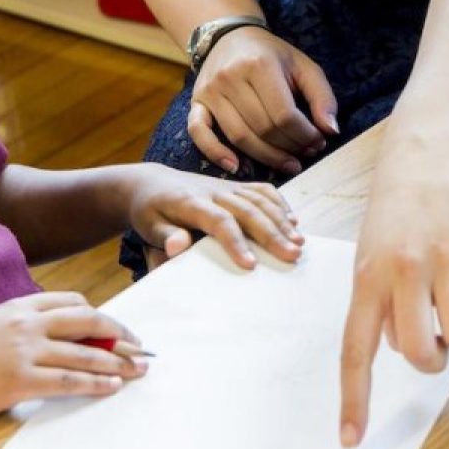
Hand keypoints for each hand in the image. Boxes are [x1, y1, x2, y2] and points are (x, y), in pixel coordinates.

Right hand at [0, 291, 144, 428]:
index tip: (114, 328)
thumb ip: (17, 332)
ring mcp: (24, 350)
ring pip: (85, 352)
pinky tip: (110, 387)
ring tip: (136, 371)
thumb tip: (48, 346)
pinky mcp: (19, 380)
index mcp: (17, 306)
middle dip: (119, 334)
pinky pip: (69, 380)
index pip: (71, 302)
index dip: (98, 315)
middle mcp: (25, 322)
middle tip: (138, 348)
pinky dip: (95, 383)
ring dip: (117, 362)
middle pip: (88, 320)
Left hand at [128, 164, 303, 267]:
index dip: (236, 242)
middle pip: (248, 209)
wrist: (151, 182)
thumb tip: (178, 247)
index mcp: (190, 202)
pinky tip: (292, 222)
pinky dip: (280, 204)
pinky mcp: (234, 185)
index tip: (251, 266)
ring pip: (260, 199)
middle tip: (292, 255)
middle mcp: (213, 191)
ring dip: (281, 220)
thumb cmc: (150, 211)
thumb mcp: (149, 225)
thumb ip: (165, 236)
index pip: (219, 221)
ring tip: (299, 242)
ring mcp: (226, 186)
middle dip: (272, 233)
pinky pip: (262, 190)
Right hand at [187, 28, 338, 174]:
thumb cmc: (272, 55)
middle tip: (305, 154)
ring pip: (238, 137)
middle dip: (289, 148)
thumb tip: (330, 131)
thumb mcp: (303, 66)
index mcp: (260, 65)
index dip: (305, 135)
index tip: (318, 142)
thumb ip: (322, 97)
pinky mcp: (197, 102)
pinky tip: (235, 167)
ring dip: (266, 157)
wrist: (231, 36)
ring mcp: (211, 91)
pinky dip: (214, 153)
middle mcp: (231, 78)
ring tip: (287, 163)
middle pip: (263, 129)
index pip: (284, 115)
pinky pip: (199, 133)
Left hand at [338, 139, 448, 447]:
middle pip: (418, 351)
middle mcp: (403, 270)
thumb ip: (379, 300)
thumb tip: (398, 345)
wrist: (428, 152)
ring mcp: (444, 259)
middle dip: (428, 359)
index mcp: (368, 276)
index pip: (356, 350)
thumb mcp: (370, 252)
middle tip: (429, 337)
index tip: (351, 439)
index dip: (354, 399)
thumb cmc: (396, 209)